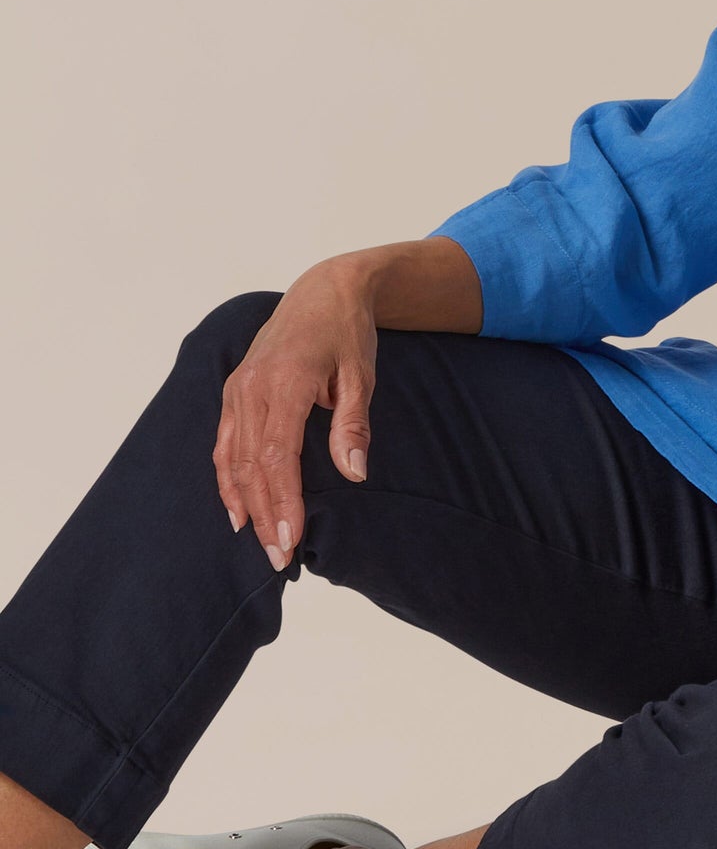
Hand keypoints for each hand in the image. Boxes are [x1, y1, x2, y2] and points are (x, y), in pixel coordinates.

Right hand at [213, 258, 376, 569]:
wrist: (324, 290)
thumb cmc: (347, 333)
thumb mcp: (361, 375)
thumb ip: (353, 426)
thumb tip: (354, 475)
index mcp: (285, 382)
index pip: (278, 455)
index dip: (282, 500)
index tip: (291, 538)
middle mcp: (252, 387)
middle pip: (251, 464)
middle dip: (264, 514)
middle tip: (280, 557)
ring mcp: (238, 389)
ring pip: (232, 457)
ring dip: (243, 503)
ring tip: (260, 543)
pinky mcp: (234, 391)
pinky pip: (225, 442)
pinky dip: (227, 478)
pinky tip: (237, 509)